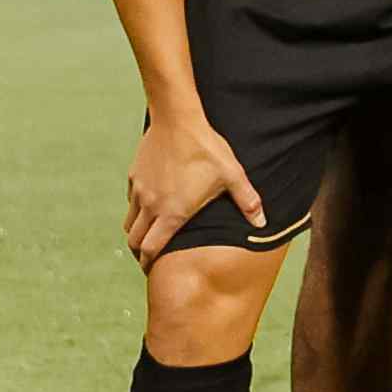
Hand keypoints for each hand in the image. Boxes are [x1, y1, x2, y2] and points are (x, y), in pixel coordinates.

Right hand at [124, 111, 263, 265]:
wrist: (177, 120)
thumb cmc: (207, 149)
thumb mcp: (233, 176)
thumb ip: (248, 202)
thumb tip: (262, 223)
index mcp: (173, 212)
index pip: (152, 249)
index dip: (150, 264)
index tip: (153, 270)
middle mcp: (151, 206)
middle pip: (135, 241)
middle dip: (140, 253)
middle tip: (150, 258)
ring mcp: (139, 191)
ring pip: (129, 223)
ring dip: (136, 233)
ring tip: (149, 235)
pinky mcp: (134, 177)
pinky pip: (130, 202)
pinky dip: (136, 211)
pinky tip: (149, 207)